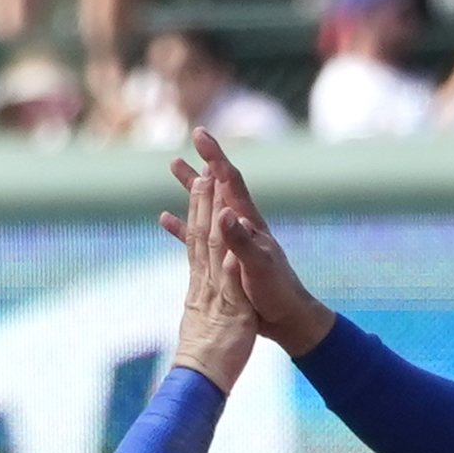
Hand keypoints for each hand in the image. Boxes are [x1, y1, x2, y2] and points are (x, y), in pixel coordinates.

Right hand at [164, 129, 332, 353]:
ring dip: (192, 185)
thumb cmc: (276, 292)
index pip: (230, 182)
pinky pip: (198, 235)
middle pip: (218, 185)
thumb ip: (241, 242)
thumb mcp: (258, 266)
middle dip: (205, 161)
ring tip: (175, 164)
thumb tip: (223, 213)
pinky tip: (166, 218)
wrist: (287, 317)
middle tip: (194, 136)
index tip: (200, 136)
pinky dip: (182, 224)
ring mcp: (232, 240)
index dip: (215, 158)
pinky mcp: (223, 257)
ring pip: (207, 205)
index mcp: (249, 223)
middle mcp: (240, 225)